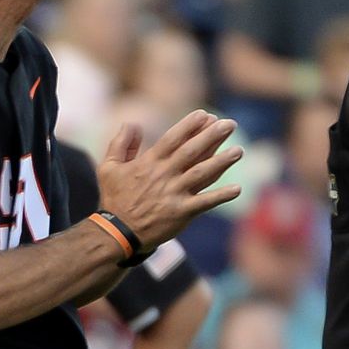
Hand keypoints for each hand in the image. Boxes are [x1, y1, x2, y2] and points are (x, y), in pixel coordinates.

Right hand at [98, 109, 241, 248]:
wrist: (117, 234)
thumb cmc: (114, 199)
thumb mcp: (108, 167)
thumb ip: (121, 143)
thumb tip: (132, 123)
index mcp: (149, 163)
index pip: (173, 138)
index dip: (190, 125)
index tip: (206, 114)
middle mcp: (165, 175)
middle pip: (192, 151)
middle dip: (212, 136)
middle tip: (230, 124)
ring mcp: (174, 194)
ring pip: (202, 173)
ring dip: (222, 162)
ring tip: (239, 150)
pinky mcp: (182, 213)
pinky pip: (205, 203)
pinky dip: (221, 196)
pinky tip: (238, 189)